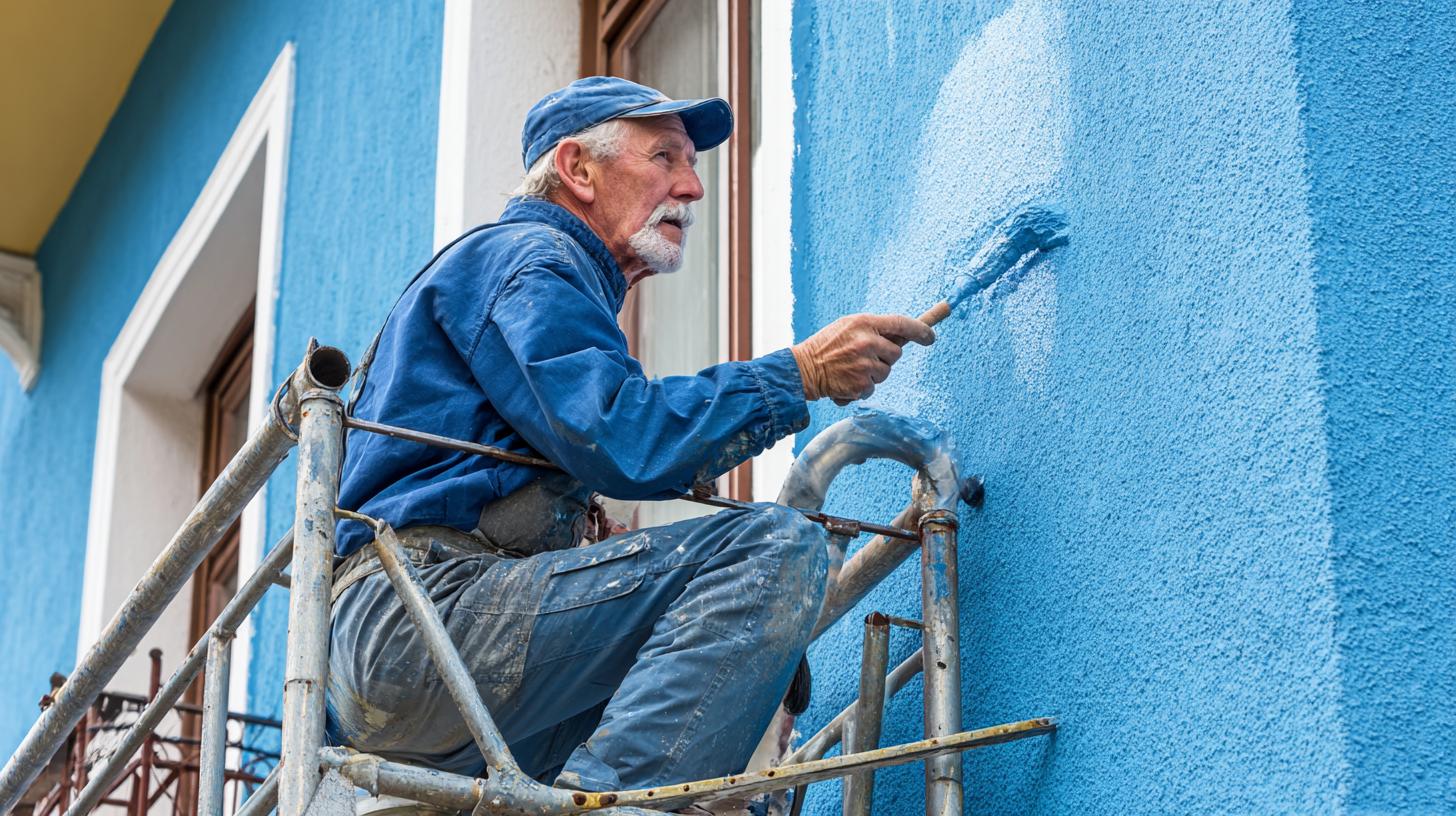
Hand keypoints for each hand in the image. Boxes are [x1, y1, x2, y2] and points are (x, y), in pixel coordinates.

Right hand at [791, 313, 934, 402]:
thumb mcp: (847, 326)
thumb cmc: (826, 346)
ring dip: (873, 373)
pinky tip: (846, 380)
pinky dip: (862, 387)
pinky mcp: (862, 384)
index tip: (930, 337)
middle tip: (863, 357)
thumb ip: (872, 328)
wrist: (803, 369)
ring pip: (886, 372)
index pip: (902, 323)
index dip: (920, 330)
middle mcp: (867, 342)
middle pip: (896, 352)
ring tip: (851, 369)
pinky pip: (873, 387)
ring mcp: (865, 364)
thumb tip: (903, 336)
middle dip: (885, 357)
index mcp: (864, 323)